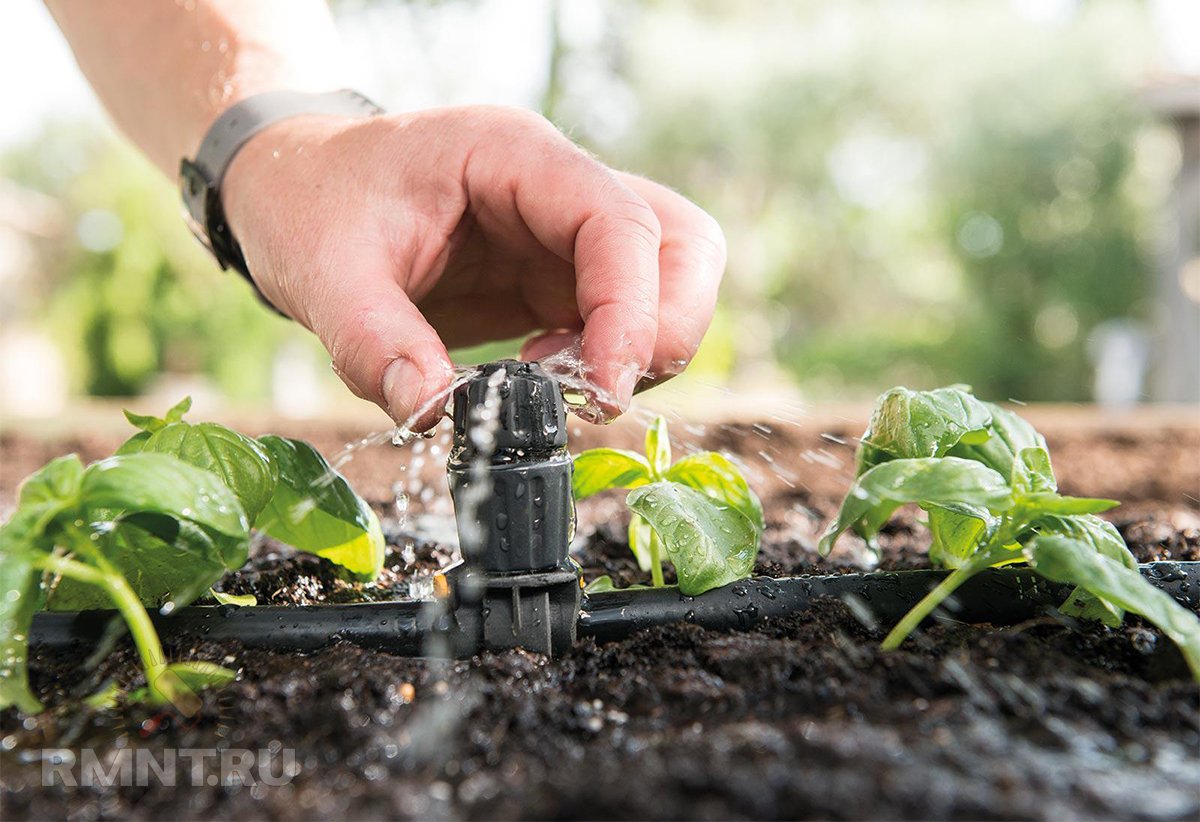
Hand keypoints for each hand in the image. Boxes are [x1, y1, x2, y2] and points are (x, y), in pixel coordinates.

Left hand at [221, 105, 725, 427]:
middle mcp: (559, 187)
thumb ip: (376, 342)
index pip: (620, 222)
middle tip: (595, 392)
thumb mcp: (324, 270)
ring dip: (645, 347)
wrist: (296, 189)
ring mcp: (565, 232)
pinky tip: (546, 380)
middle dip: (664, 329)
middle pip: (681, 244)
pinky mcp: (558, 277)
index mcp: (514, 156)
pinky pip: (624, 317)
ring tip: (563, 386)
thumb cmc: (311, 204)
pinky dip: (609, 361)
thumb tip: (435, 412)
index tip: (602, 389)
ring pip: (671, 280)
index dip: (632, 310)